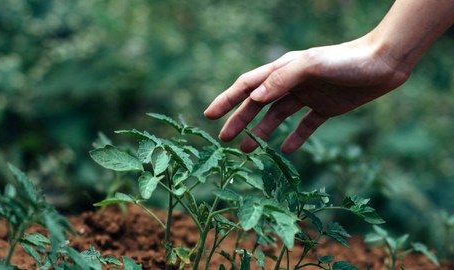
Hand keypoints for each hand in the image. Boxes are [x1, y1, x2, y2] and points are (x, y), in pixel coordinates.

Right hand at [204, 37, 410, 152]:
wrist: (384, 63)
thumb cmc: (346, 60)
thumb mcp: (312, 65)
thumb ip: (281, 79)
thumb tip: (254, 98)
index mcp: (283, 69)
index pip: (247, 85)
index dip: (227, 99)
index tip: (209, 115)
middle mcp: (291, 83)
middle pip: (258, 104)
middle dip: (239, 120)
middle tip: (224, 139)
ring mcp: (308, 96)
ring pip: (277, 116)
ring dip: (261, 132)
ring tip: (248, 150)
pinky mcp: (325, 108)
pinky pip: (305, 125)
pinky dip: (294, 137)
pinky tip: (285, 149)